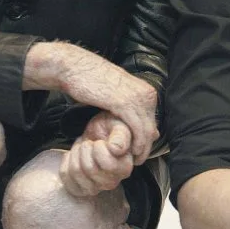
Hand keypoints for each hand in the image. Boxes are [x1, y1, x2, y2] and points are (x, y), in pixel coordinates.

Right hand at [24, 42, 158, 163]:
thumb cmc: (94, 83)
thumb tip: (152, 131)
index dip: (146, 140)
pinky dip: (135, 143)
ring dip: (141, 149)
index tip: (138, 153)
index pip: (152, 122)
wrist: (76, 68)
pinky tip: (128, 151)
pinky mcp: (124, 103)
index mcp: (147, 91)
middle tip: (136, 160)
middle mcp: (146, 94)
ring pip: (146, 131)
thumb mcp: (118, 97)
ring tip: (132, 160)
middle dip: (145, 146)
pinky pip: (136, 128)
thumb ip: (133, 111)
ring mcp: (137, 97)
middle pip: (151, 127)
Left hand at [60, 112, 134, 196]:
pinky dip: (66, 163)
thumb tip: (116, 148)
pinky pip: (66, 178)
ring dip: (75, 154)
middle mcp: (112, 182)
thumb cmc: (108, 130)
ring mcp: (95, 188)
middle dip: (85, 149)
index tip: (100, 141)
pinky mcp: (80, 189)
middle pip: (89, 168)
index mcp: (124, 168)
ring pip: (75, 172)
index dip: (99, 148)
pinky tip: (74, 157)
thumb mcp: (117, 126)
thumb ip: (120, 135)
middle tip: (90, 143)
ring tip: (82, 149)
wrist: (96, 136)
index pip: (108, 164)